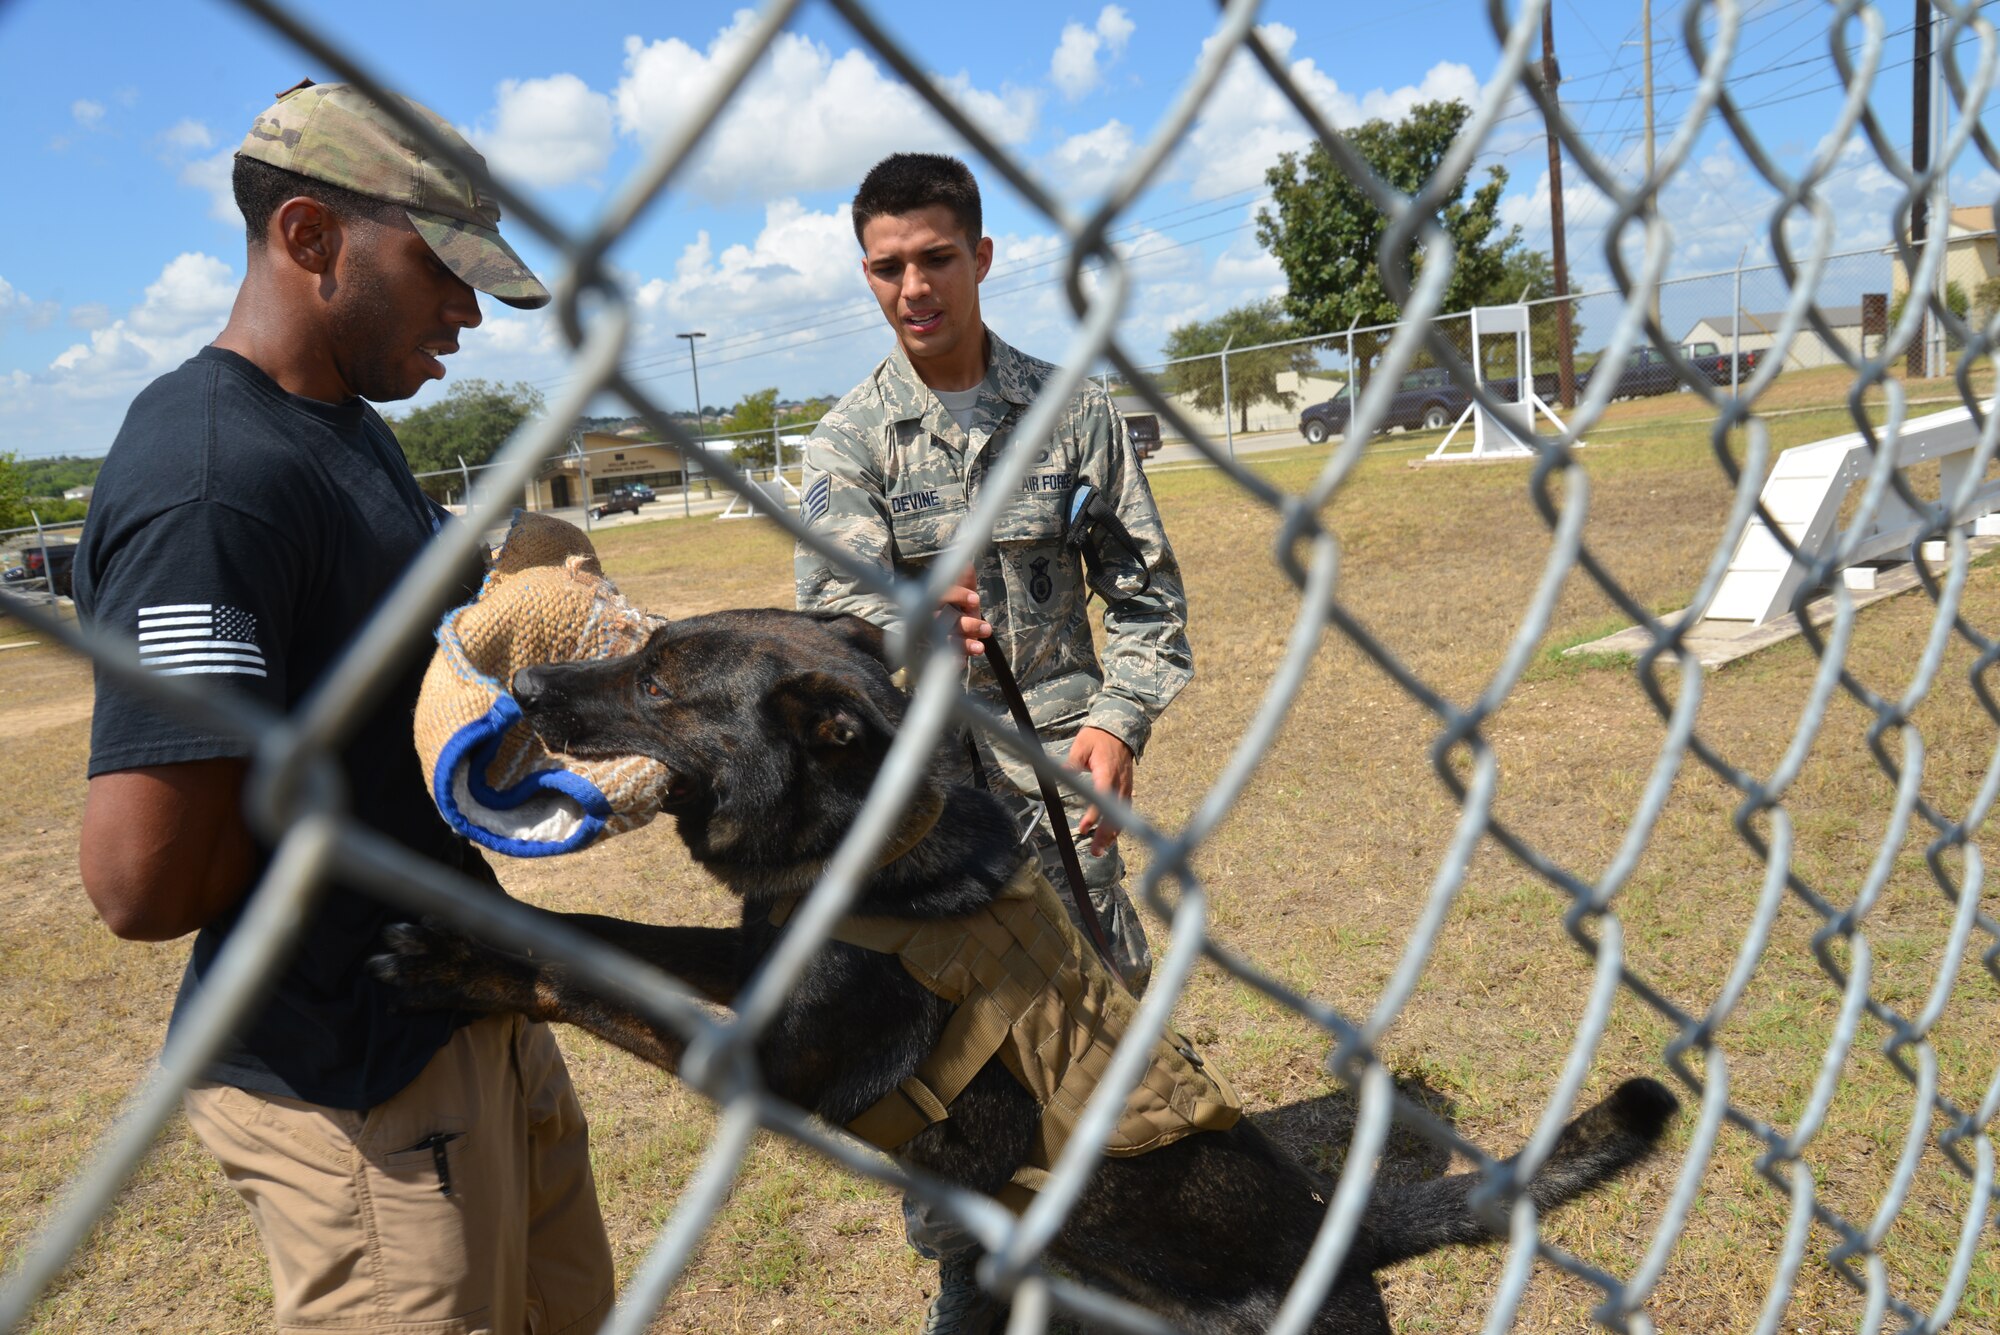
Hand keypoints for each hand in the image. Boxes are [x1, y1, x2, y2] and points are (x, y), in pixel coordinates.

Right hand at [940, 565, 989, 658]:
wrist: (946, 630)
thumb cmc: (956, 607)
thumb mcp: (962, 593)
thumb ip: (964, 580)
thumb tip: (967, 564)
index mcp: (935, 599)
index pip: (941, 594)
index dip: (958, 596)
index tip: (976, 600)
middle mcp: (929, 617)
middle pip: (942, 621)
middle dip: (966, 625)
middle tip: (987, 629)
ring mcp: (931, 636)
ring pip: (943, 640)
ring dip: (963, 645)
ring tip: (980, 647)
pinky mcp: (935, 652)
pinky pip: (941, 658)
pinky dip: (951, 661)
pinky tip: (961, 663)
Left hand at [1066, 726, 1132, 855]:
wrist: (1118, 729)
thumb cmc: (1098, 738)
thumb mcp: (1081, 746)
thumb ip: (1072, 763)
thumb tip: (1060, 774)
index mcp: (1107, 772)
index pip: (1102, 797)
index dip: (1094, 815)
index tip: (1084, 828)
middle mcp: (1119, 782)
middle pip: (1114, 813)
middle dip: (1105, 834)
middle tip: (1094, 850)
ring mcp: (1126, 786)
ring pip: (1121, 815)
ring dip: (1112, 833)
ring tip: (1101, 850)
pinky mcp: (1127, 788)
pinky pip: (1124, 810)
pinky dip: (1118, 824)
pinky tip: (1111, 837)